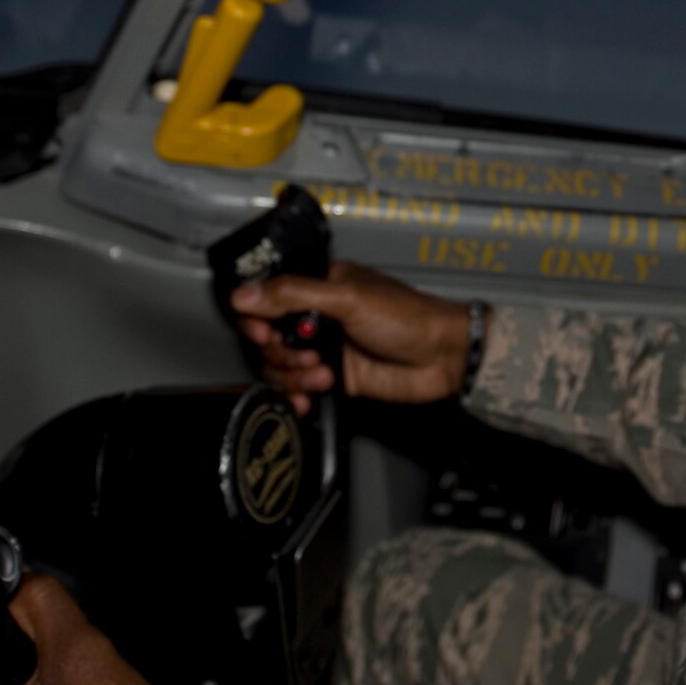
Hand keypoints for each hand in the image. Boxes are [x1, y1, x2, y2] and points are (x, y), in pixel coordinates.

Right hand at [231, 260, 476, 414]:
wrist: (443, 358)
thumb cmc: (406, 317)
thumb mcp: (347, 298)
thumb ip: (293, 295)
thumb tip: (242, 294)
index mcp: (319, 285)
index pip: (267, 296)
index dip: (256, 316)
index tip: (262, 331)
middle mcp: (317, 315)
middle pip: (267, 336)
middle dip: (280, 351)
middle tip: (306, 355)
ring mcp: (325, 348)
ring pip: (279, 366)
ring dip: (293, 376)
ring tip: (323, 375)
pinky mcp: (334, 378)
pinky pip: (297, 388)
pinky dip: (296, 396)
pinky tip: (308, 399)